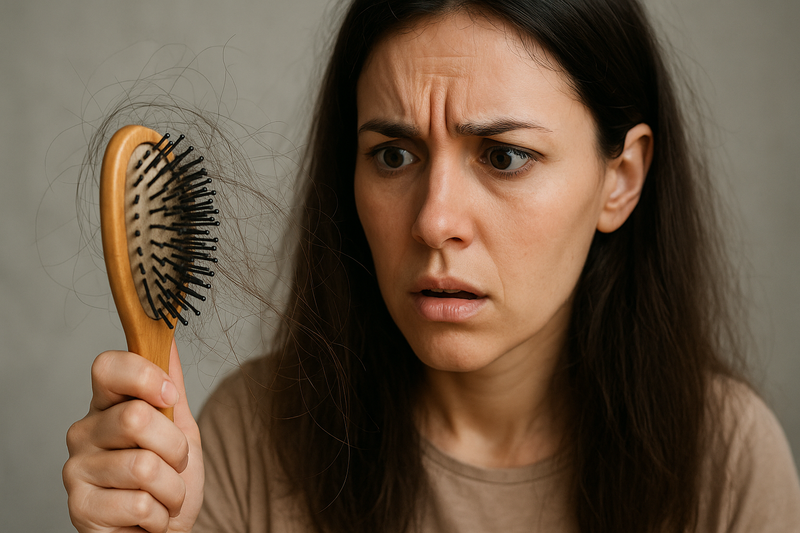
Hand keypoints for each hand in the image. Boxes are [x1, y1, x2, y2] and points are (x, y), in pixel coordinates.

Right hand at [63, 341, 203, 532]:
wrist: (165, 531)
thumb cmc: (169, 478)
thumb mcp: (180, 426)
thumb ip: (171, 384)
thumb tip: (168, 337)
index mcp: (107, 405)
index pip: (106, 366)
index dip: (144, 376)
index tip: (169, 397)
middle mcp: (84, 432)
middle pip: (136, 417)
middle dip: (175, 448)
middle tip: (175, 464)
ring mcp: (77, 470)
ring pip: (144, 466)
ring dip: (172, 488)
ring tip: (163, 495)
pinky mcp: (79, 508)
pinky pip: (140, 504)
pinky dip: (160, 515)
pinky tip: (149, 518)